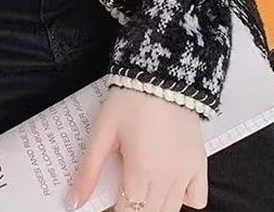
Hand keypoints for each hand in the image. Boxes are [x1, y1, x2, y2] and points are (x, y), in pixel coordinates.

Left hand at [66, 85, 207, 211]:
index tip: (108, 200)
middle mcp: (166, 178)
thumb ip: (88, 170)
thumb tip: (73, 203)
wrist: (162, 74)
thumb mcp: (102, 131)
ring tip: (140, 187)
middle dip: (132, 208)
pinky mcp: (200, 163)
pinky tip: (166, 184)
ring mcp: (186, 172)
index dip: (115, 210)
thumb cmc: (128, 100)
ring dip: (153, 206)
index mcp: (140, 171)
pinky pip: (196, 199)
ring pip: (171, 210)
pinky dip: (182, 199)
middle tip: (122, 190)